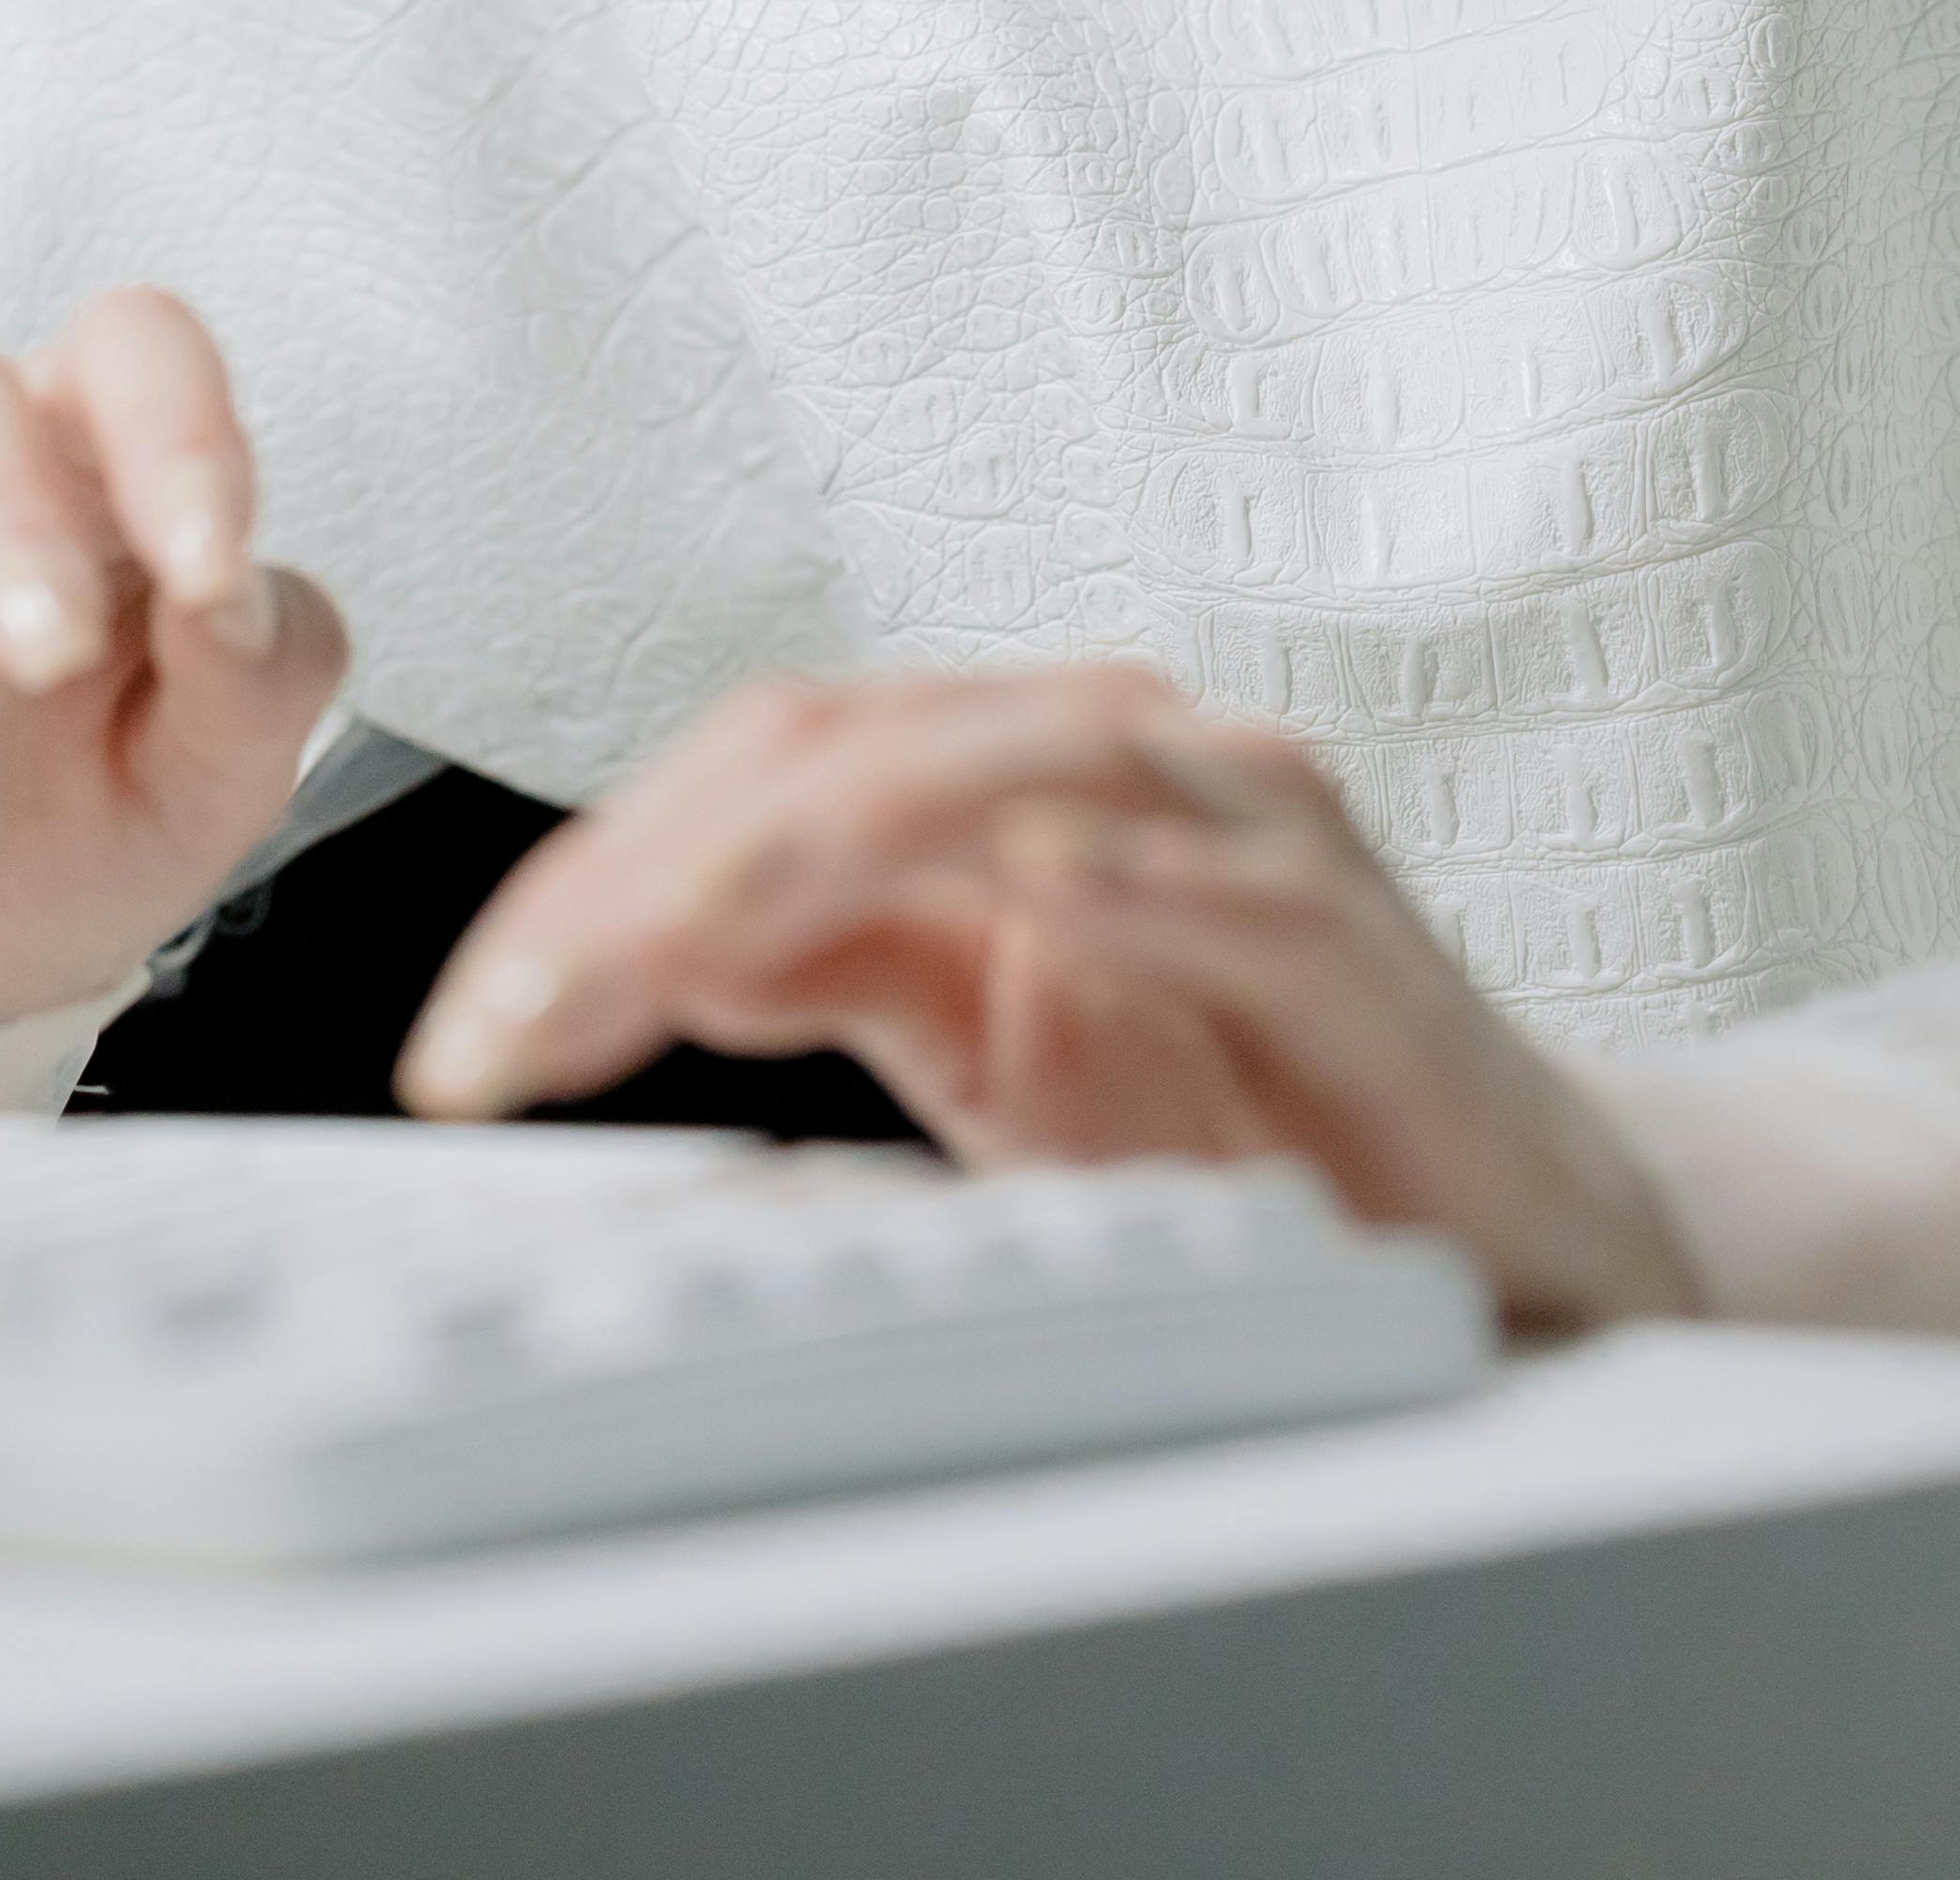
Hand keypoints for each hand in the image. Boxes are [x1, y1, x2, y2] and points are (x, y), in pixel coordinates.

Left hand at [397, 661, 1699, 1337]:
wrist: (1502, 1226)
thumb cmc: (1251, 1117)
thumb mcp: (993, 1056)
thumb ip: (844, 969)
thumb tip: (663, 944)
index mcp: (990, 776)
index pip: (747, 775)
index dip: (593, 883)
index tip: (471, 1028)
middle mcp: (1099, 756)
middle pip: (831, 748)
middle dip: (651, 875)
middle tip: (520, 1010)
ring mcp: (1230, 821)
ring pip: (995, 769)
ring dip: (825, 846)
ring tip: (689, 931)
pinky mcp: (1345, 931)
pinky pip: (1218, 875)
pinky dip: (1116, 876)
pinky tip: (1027, 894)